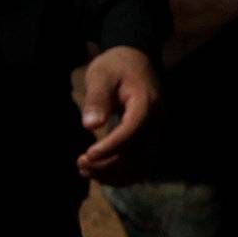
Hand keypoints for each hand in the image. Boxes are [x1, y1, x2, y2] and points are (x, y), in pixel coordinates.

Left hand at [77, 45, 160, 178]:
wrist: (135, 60)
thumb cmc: (116, 66)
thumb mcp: (102, 74)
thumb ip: (97, 98)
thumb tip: (90, 125)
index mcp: (147, 102)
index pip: (132, 131)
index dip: (110, 147)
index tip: (87, 155)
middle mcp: (157, 120)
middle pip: (137, 154)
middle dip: (107, 165)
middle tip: (80, 164)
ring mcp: (156, 132)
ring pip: (140, 166)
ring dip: (112, 175)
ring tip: (86, 170)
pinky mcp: (151, 140)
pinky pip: (140, 166)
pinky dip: (120, 176)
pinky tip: (99, 174)